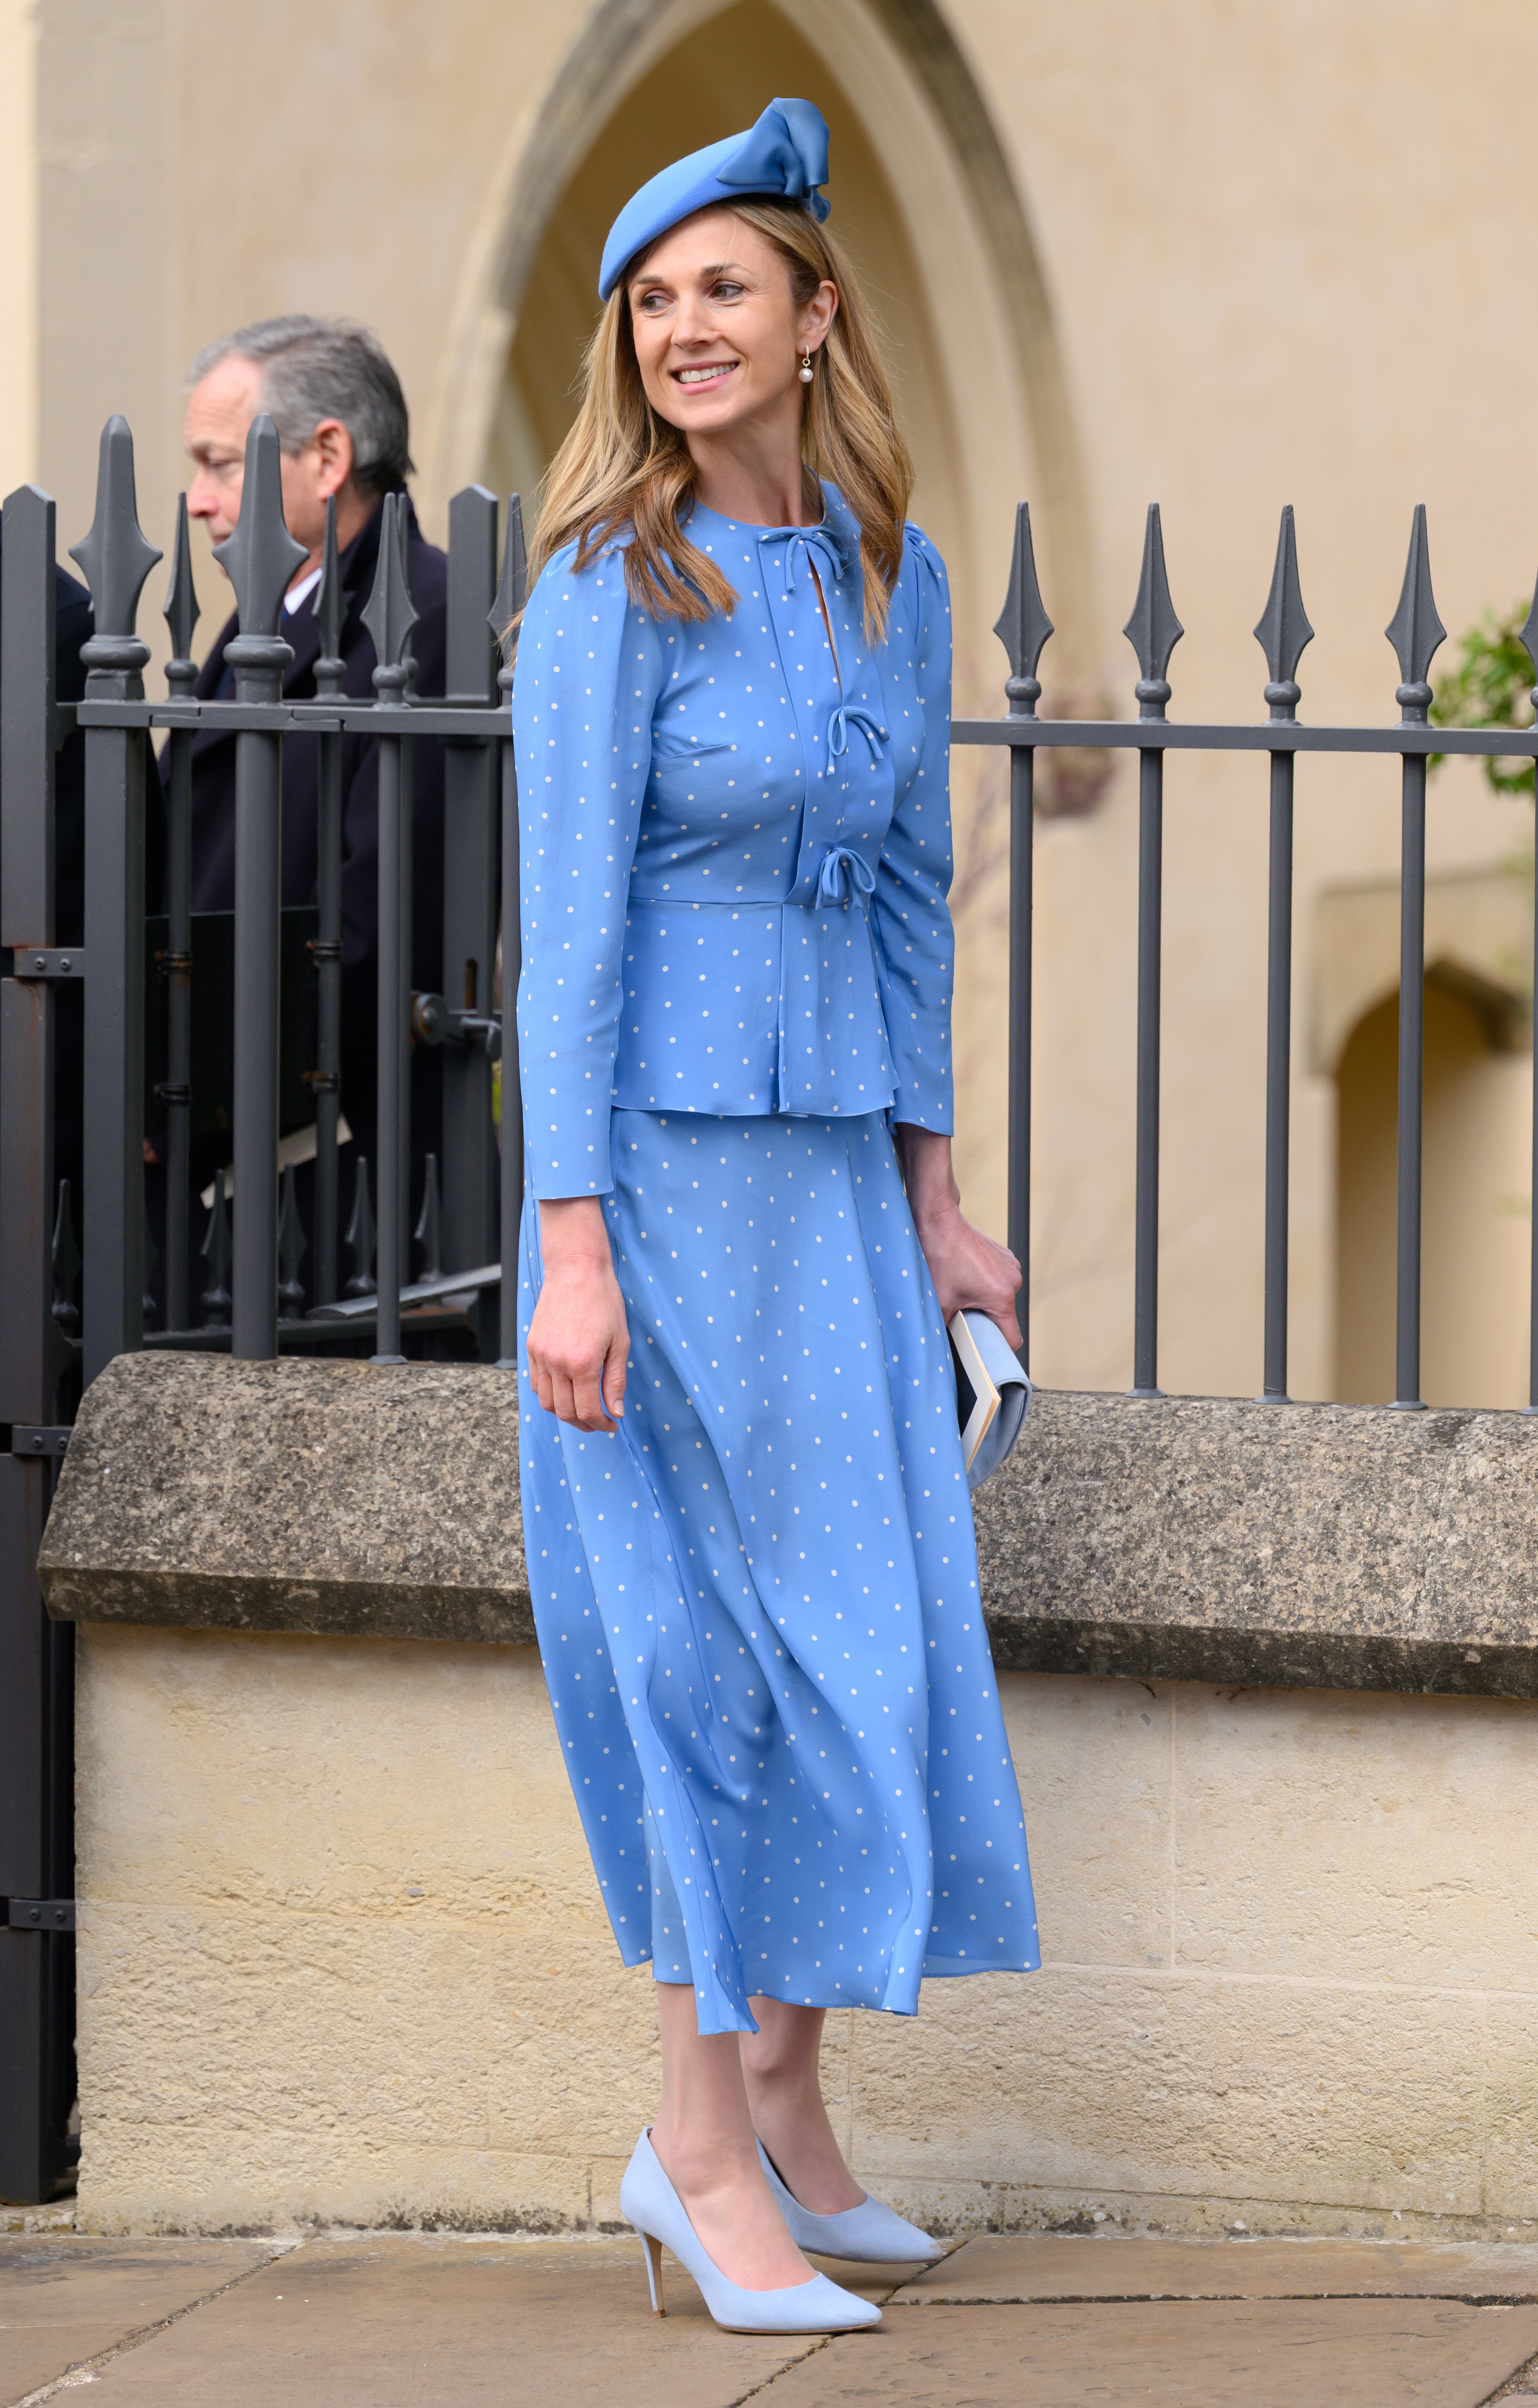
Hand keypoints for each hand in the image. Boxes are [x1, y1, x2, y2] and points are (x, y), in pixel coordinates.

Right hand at [526, 1197, 628, 1432]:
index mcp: (582, 1363)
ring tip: (584, 1411)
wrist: (576, 1270)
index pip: (588, 1411)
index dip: (601, 1424)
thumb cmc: (604, 1301)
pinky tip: (566, 1392)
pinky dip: (550, 1396)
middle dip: (585, 1424)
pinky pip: (536, 1384)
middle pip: (565, 1412)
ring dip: (566, 1413)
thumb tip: (615, 1411)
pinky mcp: (532, 1347)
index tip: (613, 1424)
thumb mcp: (621, 1342)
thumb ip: (615, 1380)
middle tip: (601, 1422)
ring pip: (547, 1402)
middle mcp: (556, 1363)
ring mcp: (540, 1356)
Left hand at [893, 1123, 1021, 1349]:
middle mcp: (1013, 1281)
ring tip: (961, 1292)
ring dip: (984, 1302)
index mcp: (1001, 1296)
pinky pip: (999, 1282)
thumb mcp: (939, 1301)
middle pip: (1005, 1318)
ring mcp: (1011, 1267)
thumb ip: (947, 1328)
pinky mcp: (1005, 1257)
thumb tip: (947, 1349)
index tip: (981, 1351)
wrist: (937, 1220)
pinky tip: (965, 1277)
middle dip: (985, 1322)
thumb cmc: (937, 1258)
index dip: (996, 1350)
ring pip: (1001, 1299)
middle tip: (962, 1318)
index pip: (1011, 1340)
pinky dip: (985, 1285)